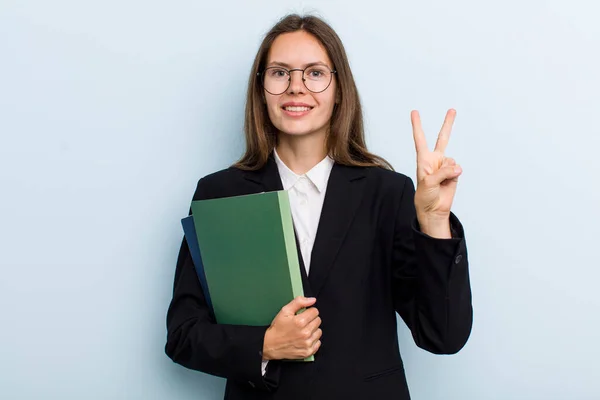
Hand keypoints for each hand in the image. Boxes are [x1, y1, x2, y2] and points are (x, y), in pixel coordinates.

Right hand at [262, 296, 321, 359]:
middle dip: (311, 320)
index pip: (315, 311)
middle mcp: (305, 333)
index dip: (308, 311)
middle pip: (318, 321)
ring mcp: (307, 343)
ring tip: (302, 331)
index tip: (303, 315)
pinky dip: (313, 340)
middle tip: (301, 323)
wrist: (270, 345)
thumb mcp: (285, 311)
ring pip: (319, 331)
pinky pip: (318, 342)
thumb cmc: (277, 328)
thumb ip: (299, 302)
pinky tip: (304, 339)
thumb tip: (312, 300)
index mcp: (300, 322)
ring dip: (312, 330)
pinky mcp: (308, 352)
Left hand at [411, 109, 461, 236]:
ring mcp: (445, 166)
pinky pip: (457, 169)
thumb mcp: (428, 183)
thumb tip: (457, 167)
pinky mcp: (454, 173)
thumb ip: (443, 172)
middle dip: (448, 124)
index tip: (415, 112)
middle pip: (442, 138)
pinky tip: (448, 182)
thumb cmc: (424, 196)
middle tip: (452, 110)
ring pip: (452, 161)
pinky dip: (454, 175)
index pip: (420, 139)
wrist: (434, 209)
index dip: (417, 126)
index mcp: (423, 160)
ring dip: (448, 171)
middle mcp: (435, 160)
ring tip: (440, 182)